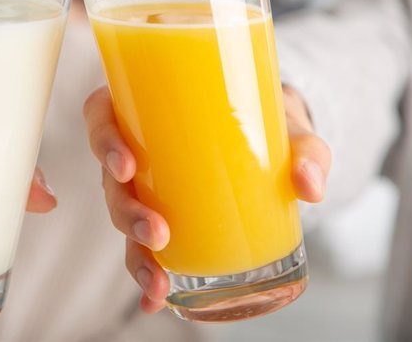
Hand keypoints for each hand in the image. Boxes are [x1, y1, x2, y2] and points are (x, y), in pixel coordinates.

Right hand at [83, 85, 330, 312]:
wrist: (278, 145)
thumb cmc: (269, 125)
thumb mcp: (289, 129)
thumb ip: (305, 149)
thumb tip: (309, 185)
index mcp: (151, 111)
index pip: (103, 114)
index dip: (102, 139)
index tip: (126, 166)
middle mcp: (141, 149)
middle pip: (110, 178)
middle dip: (125, 211)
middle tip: (156, 232)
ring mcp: (149, 186)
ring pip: (123, 217)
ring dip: (134, 252)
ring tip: (159, 280)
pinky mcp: (166, 217)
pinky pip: (144, 245)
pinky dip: (148, 274)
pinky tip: (156, 301)